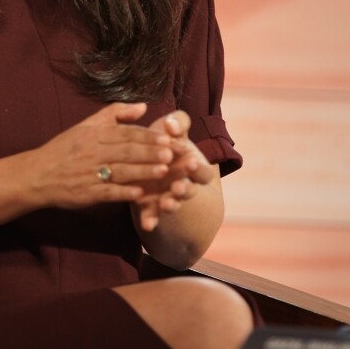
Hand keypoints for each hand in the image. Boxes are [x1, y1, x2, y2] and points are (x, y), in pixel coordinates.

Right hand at [27, 102, 173, 209]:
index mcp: (94, 135)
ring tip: (163, 172)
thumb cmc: (65, 149)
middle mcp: (92, 152)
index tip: (168, 138)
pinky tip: (140, 194)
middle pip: (126, 151)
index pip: (125, 133)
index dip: (147, 136)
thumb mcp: (86, 125)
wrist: (37, 174)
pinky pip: (107, 192)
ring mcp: (89, 173)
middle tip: (172, 153)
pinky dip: (123, 193)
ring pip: (120, 171)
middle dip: (150, 152)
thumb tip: (143, 106)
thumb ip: (115, 113)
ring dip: (142, 171)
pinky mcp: (85, 193)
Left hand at [132, 110, 213, 231]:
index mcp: (193, 167)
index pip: (202, 171)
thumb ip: (178, 123)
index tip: (189, 162)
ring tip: (166, 203)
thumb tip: (171, 124)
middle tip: (179, 186)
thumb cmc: (165, 142)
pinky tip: (147, 224)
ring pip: (174, 204)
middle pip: (191, 190)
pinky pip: (152, 216)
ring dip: (171, 204)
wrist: (151, 163)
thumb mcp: (175, 131)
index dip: (197, 168)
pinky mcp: (151, 207)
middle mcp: (183, 184)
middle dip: (186, 188)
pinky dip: (151, 220)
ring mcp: (168, 197)